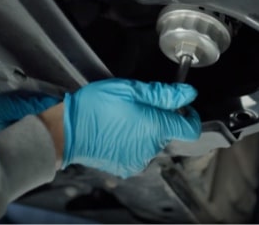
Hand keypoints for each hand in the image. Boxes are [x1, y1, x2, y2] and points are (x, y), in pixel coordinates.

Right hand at [62, 78, 201, 177]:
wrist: (67, 130)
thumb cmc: (95, 106)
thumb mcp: (131, 90)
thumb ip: (163, 94)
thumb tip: (188, 93)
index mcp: (156, 127)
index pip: (191, 128)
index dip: (190, 115)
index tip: (181, 107)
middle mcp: (151, 148)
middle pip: (170, 133)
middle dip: (161, 119)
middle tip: (139, 105)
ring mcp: (139, 160)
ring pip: (154, 143)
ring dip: (147, 131)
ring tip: (124, 118)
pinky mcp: (126, 167)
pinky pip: (139, 153)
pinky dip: (134, 143)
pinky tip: (118, 131)